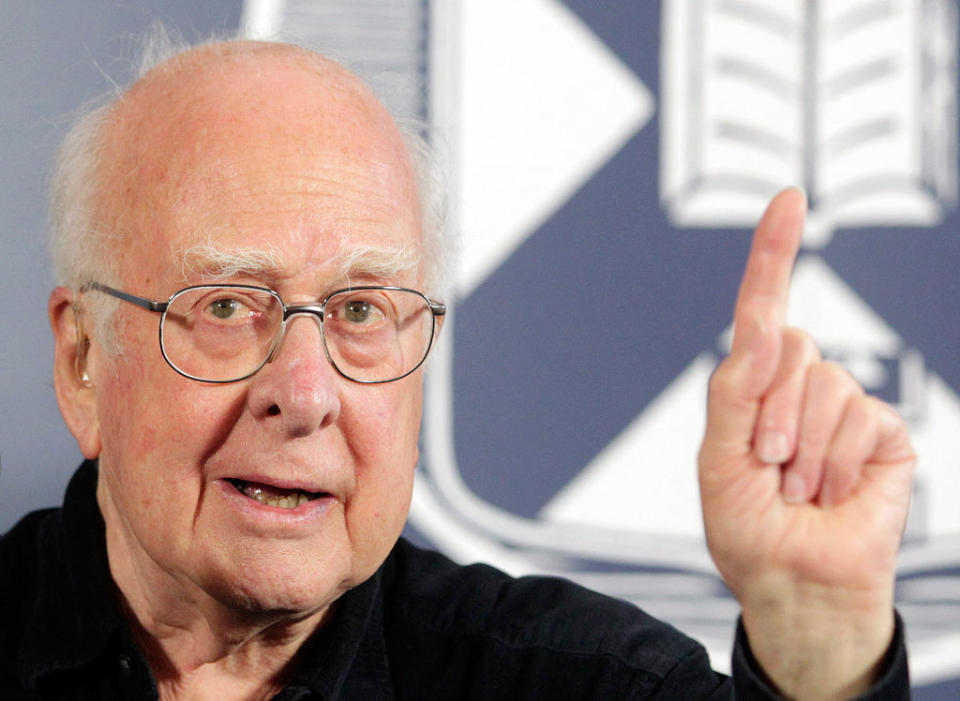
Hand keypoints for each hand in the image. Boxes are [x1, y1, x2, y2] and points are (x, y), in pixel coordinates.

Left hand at [698, 189, 914, 698]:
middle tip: (769, 466)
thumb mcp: (718, 455)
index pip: (763, 309)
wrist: (792, 582)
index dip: (773, 254)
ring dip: (804, 448)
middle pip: (790, 345)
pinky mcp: (884, 432)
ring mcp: (843, 408)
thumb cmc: (747, 525)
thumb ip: (736, 387)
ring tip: (798, 487)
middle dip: (770, 413)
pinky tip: (833, 491)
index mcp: (754, 387)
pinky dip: (839, 461)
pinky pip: (864, 415)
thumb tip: (765, 323)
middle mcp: (798, 386)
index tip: (788, 198)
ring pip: (827, 382)